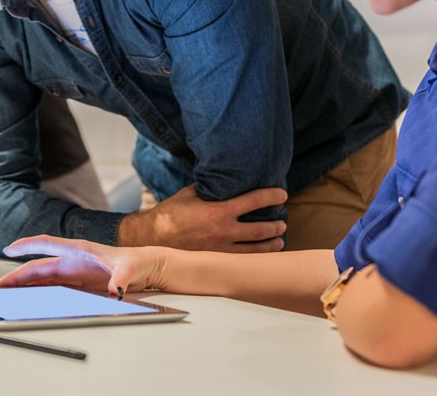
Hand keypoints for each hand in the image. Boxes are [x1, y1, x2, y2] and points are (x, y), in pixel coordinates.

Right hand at [0, 235, 167, 296]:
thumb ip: (120, 278)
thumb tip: (114, 290)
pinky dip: (37, 292)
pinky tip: (27, 299)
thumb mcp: (129, 269)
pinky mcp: (76, 283)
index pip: (48, 244)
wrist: (145, 268)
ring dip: (24, 285)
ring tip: (7, 293)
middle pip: (38, 267)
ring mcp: (72, 272)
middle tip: (0, 286)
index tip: (10, 248)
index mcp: (79, 250)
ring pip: (42, 278)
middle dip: (18, 275)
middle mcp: (72, 260)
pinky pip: (51, 287)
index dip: (27, 245)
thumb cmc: (136, 262)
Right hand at [117, 185, 286, 252]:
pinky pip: (243, 259)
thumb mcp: (191, 193)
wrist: (153, 238)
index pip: (255, 200)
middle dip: (276, 225)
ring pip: (256, 248)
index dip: (272, 196)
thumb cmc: (171, 213)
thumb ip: (210, 187)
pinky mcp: (216, 260)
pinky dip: (256, 255)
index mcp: (219, 210)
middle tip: (283, 221)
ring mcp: (221, 248)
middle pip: (261, 229)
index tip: (282, 195)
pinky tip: (262, 253)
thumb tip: (223, 177)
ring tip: (279, 240)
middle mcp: (224, 230)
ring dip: (271, 243)